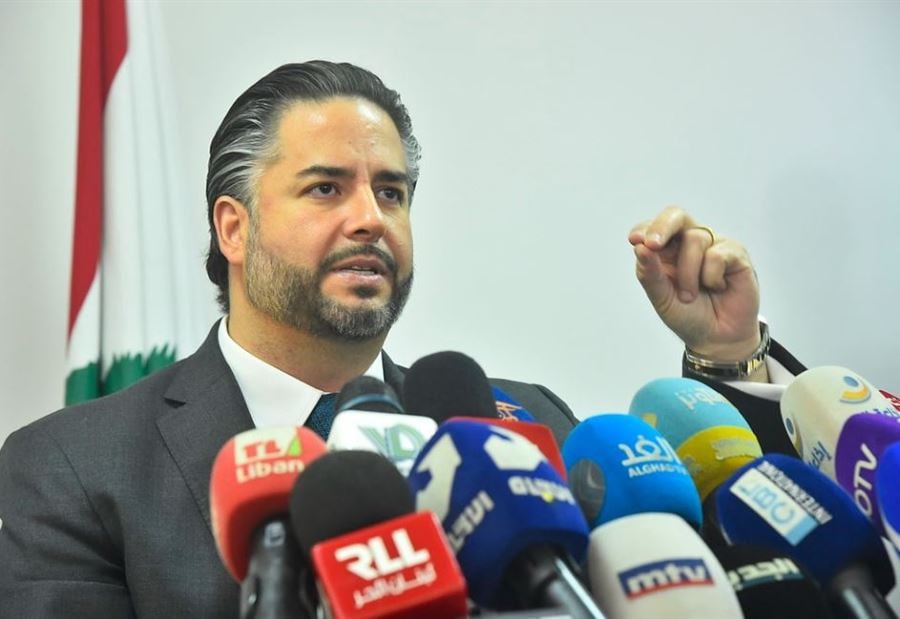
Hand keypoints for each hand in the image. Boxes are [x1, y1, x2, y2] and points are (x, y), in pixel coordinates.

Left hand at [629, 206, 760, 361]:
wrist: (717, 338)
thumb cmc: (688, 315)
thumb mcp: (662, 298)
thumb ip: (650, 273)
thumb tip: (640, 247)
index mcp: (665, 250)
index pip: (651, 228)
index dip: (644, 229)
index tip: (635, 241)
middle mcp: (688, 242)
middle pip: (675, 215)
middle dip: (662, 226)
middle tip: (653, 244)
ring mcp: (713, 244)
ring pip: (695, 239)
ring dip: (688, 273)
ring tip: (690, 295)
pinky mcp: (735, 253)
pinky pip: (717, 254)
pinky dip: (711, 276)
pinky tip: (717, 288)